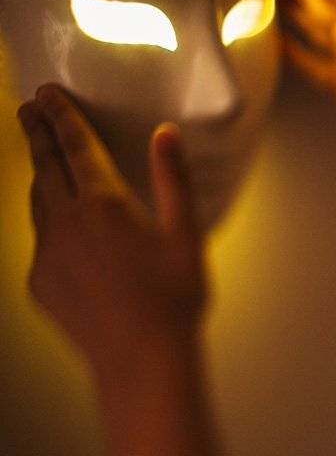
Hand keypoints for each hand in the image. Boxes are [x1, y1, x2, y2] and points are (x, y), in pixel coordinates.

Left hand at [18, 85, 206, 386]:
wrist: (143, 360)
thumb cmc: (175, 297)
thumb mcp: (186, 234)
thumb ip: (173, 179)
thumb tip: (165, 134)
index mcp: (105, 204)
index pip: (74, 148)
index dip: (60, 117)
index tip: (46, 94)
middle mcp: (66, 223)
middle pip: (44, 168)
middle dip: (36, 134)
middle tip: (28, 108)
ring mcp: (47, 254)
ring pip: (37, 203)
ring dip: (39, 175)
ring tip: (41, 159)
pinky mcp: (40, 282)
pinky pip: (41, 240)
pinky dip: (49, 222)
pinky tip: (64, 227)